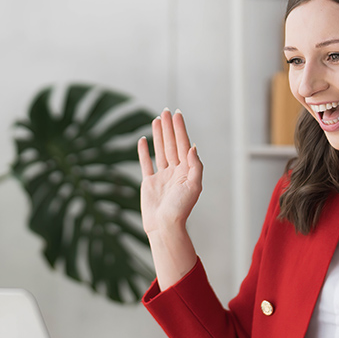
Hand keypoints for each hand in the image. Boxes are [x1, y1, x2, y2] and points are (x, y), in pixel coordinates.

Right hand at [138, 109, 202, 236]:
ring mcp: (162, 176)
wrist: (164, 226)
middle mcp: (175, 171)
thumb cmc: (181, 209)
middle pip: (172, 144)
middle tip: (165, 111)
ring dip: (158, 135)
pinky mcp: (150, 183)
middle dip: (169, 128)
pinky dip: (144, 152)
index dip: (180, 129)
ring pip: (160, 150)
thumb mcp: (194, 186)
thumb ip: (195, 166)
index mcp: (187, 171)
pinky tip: (143, 140)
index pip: (183, 144)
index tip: (177, 114)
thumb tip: (192, 146)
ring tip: (157, 120)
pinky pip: (146, 163)